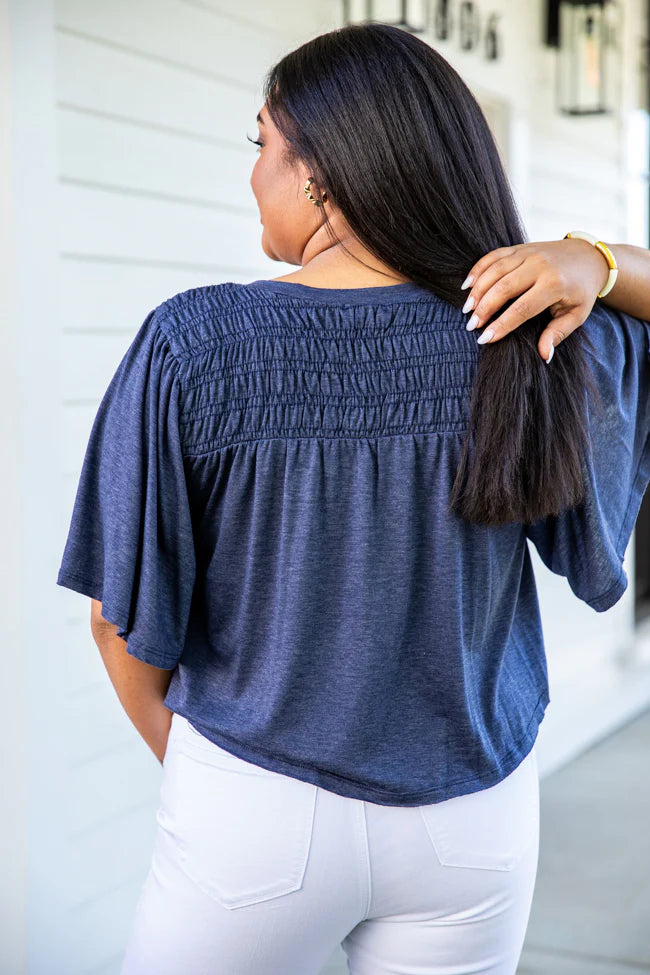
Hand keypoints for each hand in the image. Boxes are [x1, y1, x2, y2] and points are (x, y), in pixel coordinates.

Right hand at [459, 238, 610, 361]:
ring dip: (478, 290)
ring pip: (495, 270)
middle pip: (503, 288)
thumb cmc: (581, 291)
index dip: (501, 325)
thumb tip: (544, 355)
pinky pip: (494, 256)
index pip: (522, 308)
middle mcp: (540, 266)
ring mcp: (528, 253)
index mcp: (555, 284)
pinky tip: (467, 285)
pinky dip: (478, 269)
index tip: (484, 339)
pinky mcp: (520, 247)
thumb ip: (558, 334)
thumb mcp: (576, 314)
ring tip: (467, 309)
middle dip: (484, 308)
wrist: (588, 257)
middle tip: (471, 326)